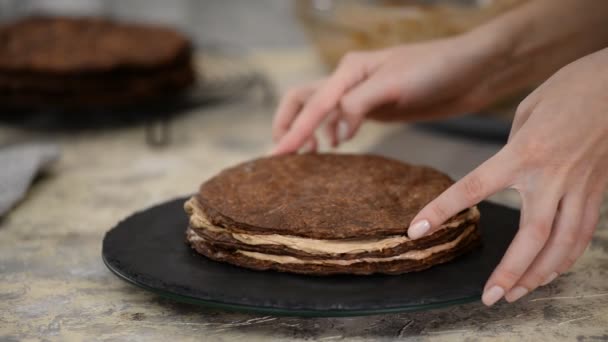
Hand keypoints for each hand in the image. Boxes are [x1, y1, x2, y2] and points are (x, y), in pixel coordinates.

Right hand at [271, 32, 509, 154]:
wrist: (472, 71)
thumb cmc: (435, 69)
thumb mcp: (394, 84)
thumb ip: (359, 105)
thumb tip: (335, 133)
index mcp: (348, 70)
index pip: (311, 103)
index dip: (292, 131)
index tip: (276, 157)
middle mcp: (349, 80)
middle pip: (303, 100)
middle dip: (288, 125)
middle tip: (281, 156)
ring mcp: (361, 94)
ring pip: (320, 111)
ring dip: (305, 130)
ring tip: (301, 157)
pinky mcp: (375, 107)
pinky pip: (341, 120)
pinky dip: (329, 133)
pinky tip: (331, 147)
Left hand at [408, 48, 607, 305]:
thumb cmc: (571, 88)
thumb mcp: (527, 111)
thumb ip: (511, 148)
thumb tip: (504, 172)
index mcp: (523, 152)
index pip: (473, 188)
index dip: (441, 211)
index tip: (417, 230)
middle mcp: (551, 176)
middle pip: (531, 236)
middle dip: (509, 271)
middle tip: (489, 298)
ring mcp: (579, 187)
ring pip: (562, 244)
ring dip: (538, 275)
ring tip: (516, 294)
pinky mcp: (598, 191)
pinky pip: (584, 234)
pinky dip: (567, 258)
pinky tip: (551, 272)